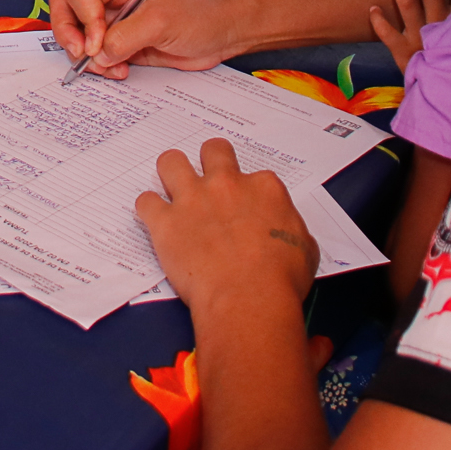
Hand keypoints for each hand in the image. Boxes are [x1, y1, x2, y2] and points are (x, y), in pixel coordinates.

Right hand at [50, 0, 246, 76]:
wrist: (223, 33)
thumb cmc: (201, 14)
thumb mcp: (162, 21)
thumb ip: (125, 36)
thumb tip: (98, 54)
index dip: (83, 20)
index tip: (97, 43)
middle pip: (67, 10)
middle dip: (70, 36)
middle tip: (84, 57)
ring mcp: (115, 21)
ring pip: (78, 37)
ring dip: (89, 57)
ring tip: (112, 68)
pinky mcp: (122, 43)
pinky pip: (96, 55)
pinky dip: (101, 67)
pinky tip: (121, 71)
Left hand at [136, 137, 318, 317]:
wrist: (249, 298)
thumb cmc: (280, 279)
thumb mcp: (305, 249)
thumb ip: (292, 230)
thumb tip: (286, 235)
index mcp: (264, 188)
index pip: (255, 176)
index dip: (249, 193)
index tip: (246, 210)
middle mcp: (226, 185)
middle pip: (213, 151)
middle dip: (210, 161)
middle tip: (209, 182)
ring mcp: (193, 200)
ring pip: (171, 162)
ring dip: (172, 173)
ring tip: (174, 189)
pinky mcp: (166, 221)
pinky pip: (145, 202)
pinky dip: (148, 210)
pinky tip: (155, 221)